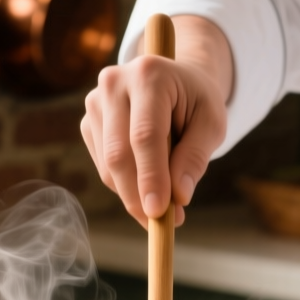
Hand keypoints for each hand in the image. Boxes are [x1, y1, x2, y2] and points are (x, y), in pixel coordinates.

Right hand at [81, 15, 233, 225]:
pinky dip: (125, 185)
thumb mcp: (212, 124)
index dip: (151, 177)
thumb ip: (195, 157)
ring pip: (108, 165)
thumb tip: (178, 197)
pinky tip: (148, 182)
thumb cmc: (197, 101)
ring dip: (134, 195)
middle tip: (162, 224)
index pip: (145, 136)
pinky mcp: (88, 122)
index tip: (159, 213)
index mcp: (149, 75)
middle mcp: (114, 83)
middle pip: (119, 154)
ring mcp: (96, 102)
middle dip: (138, 196)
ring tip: (166, 204)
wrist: (175, 81)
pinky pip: (104, 167)